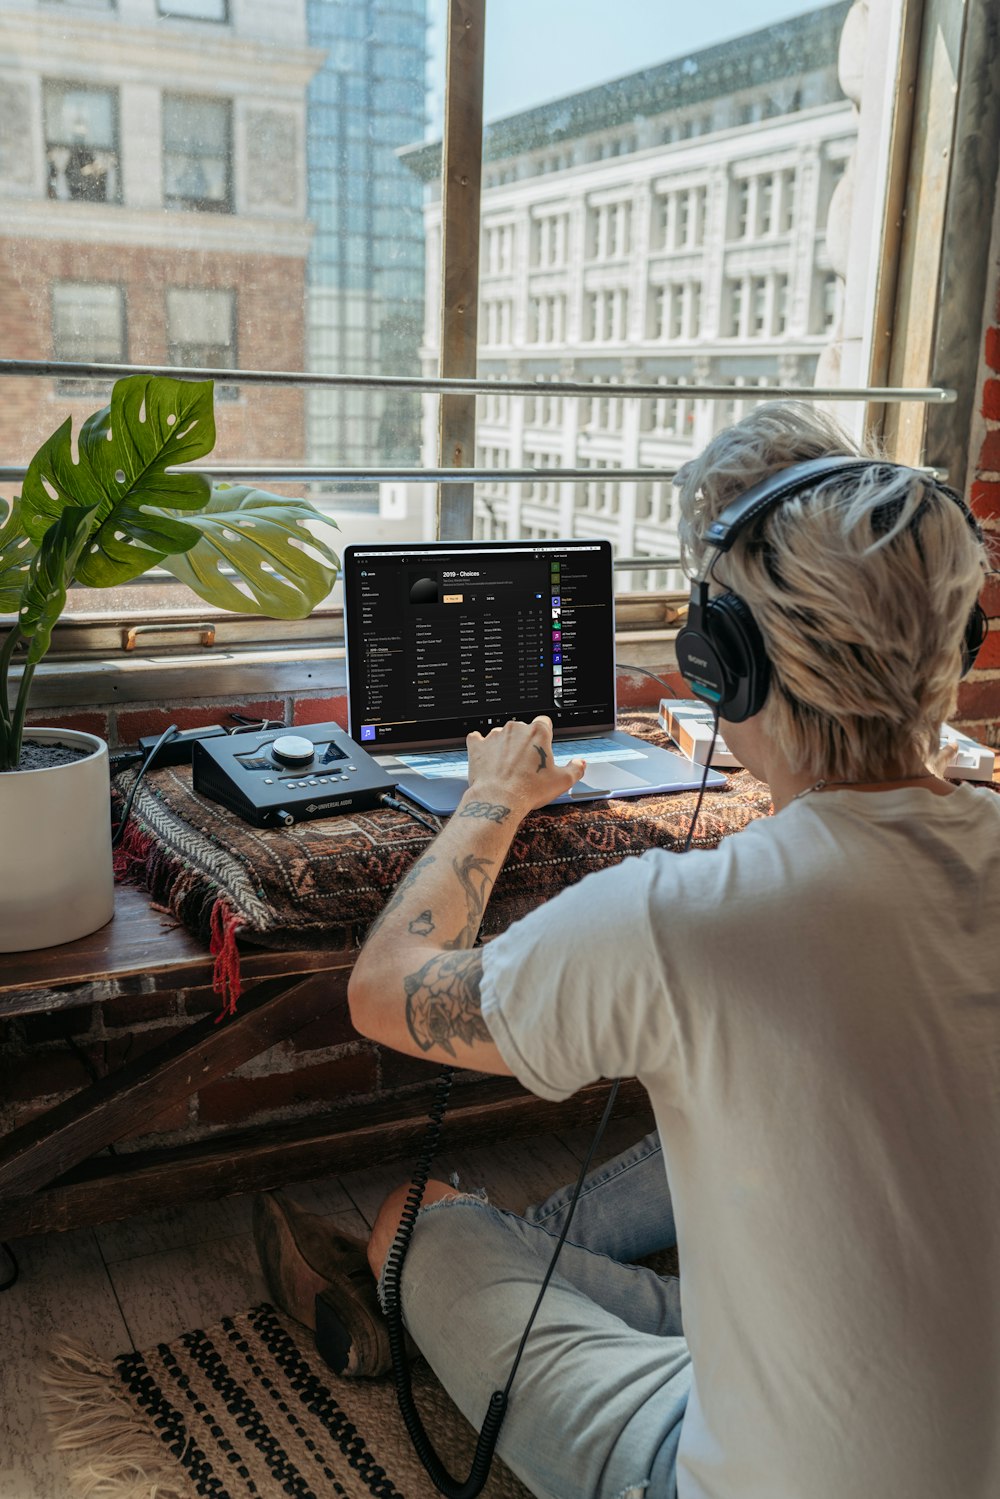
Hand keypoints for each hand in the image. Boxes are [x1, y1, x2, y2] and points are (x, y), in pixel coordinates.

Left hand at [465, 716, 585, 816]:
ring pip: (501, 735)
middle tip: (525, 765)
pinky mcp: (477, 745)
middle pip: (523, 730)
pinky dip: (480, 746)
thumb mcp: (562, 782)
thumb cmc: (530, 790)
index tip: (542, 748)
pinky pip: (477, 739)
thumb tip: (580, 763)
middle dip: (524, 744)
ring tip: (506, 767)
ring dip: (504, 746)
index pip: (544, 723)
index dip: (545, 736)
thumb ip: (575, 769)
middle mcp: (516, 729)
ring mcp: (494, 735)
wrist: (500, 799)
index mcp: (538, 732)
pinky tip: (485, 756)